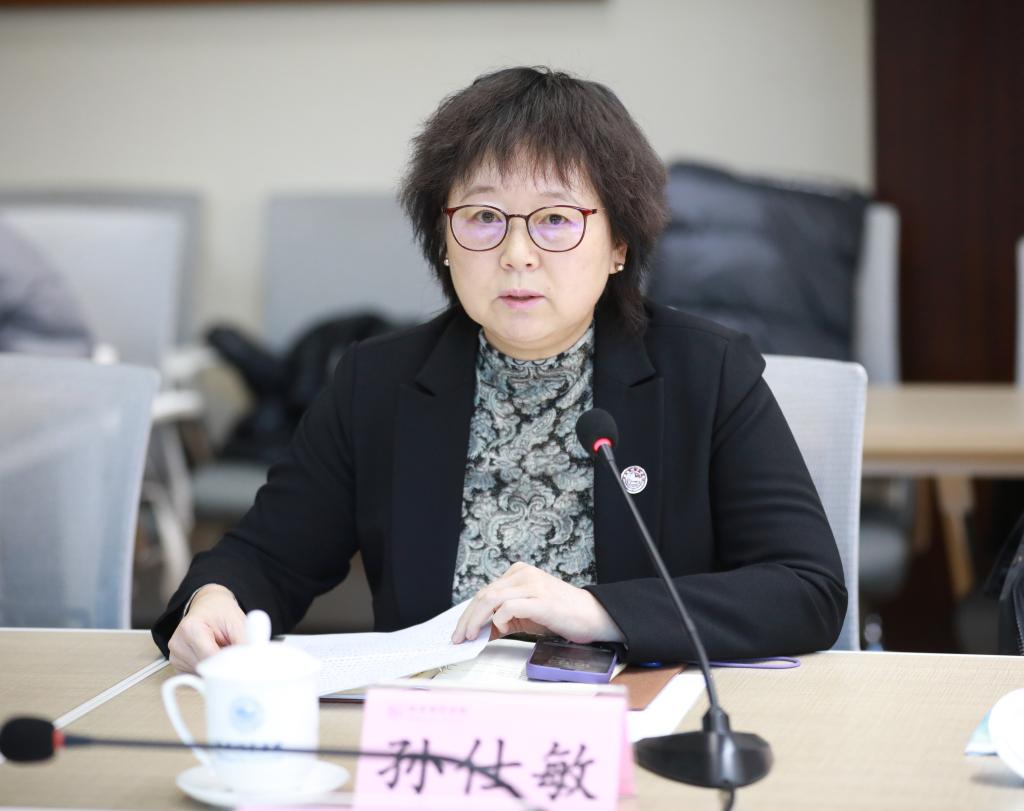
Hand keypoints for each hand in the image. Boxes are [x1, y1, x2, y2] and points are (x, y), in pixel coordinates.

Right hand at [167, 585, 245, 673]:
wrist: (209, 606)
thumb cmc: (223, 612)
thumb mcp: (238, 622)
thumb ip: (245, 642)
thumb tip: (253, 661)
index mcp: (191, 628)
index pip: (211, 658)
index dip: (230, 662)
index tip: (243, 664)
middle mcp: (177, 643)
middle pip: (206, 668)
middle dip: (223, 665)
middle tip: (233, 651)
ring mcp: (174, 655)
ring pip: (201, 674)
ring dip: (215, 668)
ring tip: (220, 649)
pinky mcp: (176, 664)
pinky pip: (196, 675)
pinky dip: (207, 670)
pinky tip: (212, 655)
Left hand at [451, 562, 624, 645]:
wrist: (592, 616)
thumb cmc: (559, 614)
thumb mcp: (526, 612)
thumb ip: (504, 615)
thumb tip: (478, 631)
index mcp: (518, 572)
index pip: (484, 592)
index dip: (469, 613)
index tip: (460, 631)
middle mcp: (523, 574)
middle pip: (484, 595)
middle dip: (466, 619)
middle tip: (458, 638)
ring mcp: (532, 585)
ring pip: (491, 600)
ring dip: (476, 621)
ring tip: (471, 637)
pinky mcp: (540, 600)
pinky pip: (509, 608)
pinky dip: (499, 621)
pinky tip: (502, 630)